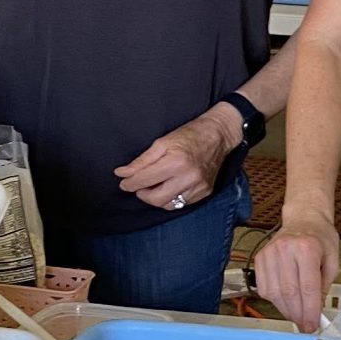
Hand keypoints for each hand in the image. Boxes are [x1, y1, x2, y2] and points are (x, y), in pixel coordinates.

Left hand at [115, 110, 238, 212]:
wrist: (218, 135)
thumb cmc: (189, 135)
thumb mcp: (162, 142)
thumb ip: (141, 161)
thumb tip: (122, 173)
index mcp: (176, 162)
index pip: (145, 180)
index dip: (129, 183)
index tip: (123, 183)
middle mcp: (188, 177)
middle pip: (156, 199)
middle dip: (142, 194)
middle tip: (138, 186)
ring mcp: (199, 187)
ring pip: (169, 205)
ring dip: (157, 198)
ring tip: (154, 186)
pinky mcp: (205, 192)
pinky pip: (182, 203)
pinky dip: (172, 198)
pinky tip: (170, 187)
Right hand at [252, 208, 340, 332]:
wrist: (303, 219)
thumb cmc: (320, 238)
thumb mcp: (332, 260)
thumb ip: (324, 286)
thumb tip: (316, 311)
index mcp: (307, 248)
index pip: (307, 287)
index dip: (309, 311)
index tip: (312, 326)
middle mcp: (286, 249)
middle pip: (289, 293)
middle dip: (298, 315)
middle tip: (304, 326)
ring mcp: (269, 253)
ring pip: (274, 293)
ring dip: (286, 310)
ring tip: (296, 315)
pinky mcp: (260, 258)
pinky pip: (264, 288)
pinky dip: (274, 301)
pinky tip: (285, 302)